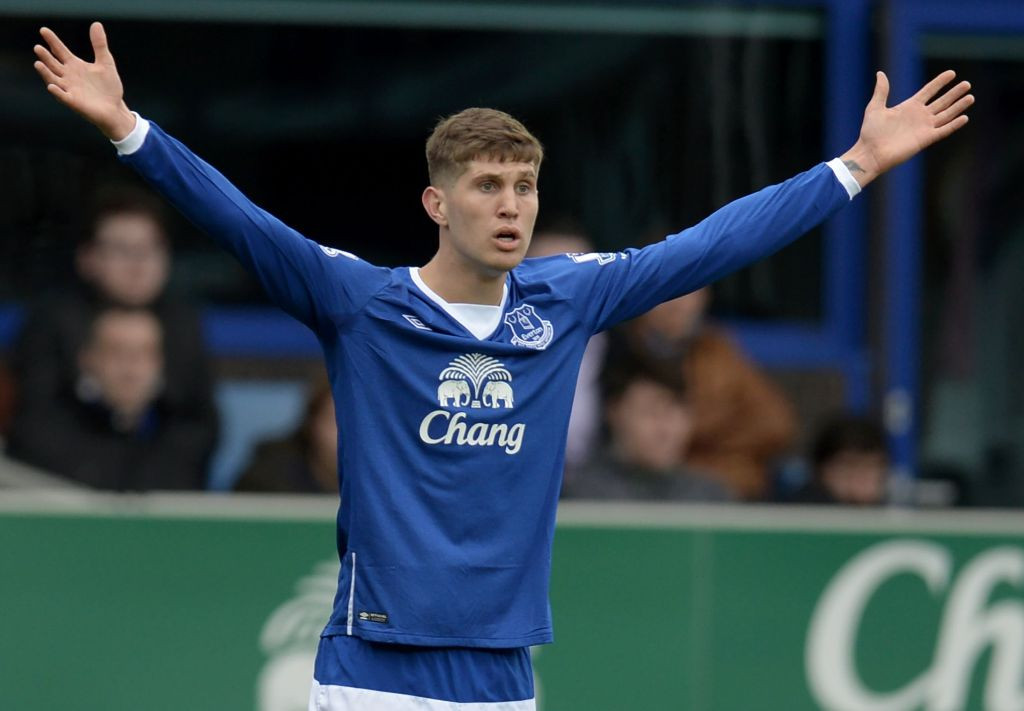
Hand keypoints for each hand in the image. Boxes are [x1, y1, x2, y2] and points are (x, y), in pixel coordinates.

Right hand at [33, 22, 135, 140]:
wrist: (115, 108)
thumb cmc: (109, 87)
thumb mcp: (105, 63)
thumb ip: (99, 45)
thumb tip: (96, 24)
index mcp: (75, 66)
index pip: (60, 51)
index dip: (52, 41)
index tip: (44, 30)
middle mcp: (69, 77)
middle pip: (53, 64)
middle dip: (46, 57)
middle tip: (38, 48)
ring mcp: (70, 89)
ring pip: (53, 80)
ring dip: (46, 73)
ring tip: (38, 64)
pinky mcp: (74, 102)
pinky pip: (63, 97)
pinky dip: (57, 92)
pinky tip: (52, 86)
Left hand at [841, 70, 973, 187]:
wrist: (870, 153)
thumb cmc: (870, 132)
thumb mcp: (875, 108)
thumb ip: (881, 91)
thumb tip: (880, 73)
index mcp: (909, 107)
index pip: (929, 91)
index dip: (940, 82)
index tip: (952, 73)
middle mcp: (919, 116)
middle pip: (941, 102)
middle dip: (954, 93)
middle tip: (967, 84)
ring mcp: (923, 128)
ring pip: (946, 114)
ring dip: (958, 106)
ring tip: (970, 97)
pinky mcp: (925, 139)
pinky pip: (943, 131)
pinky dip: (953, 125)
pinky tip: (964, 117)